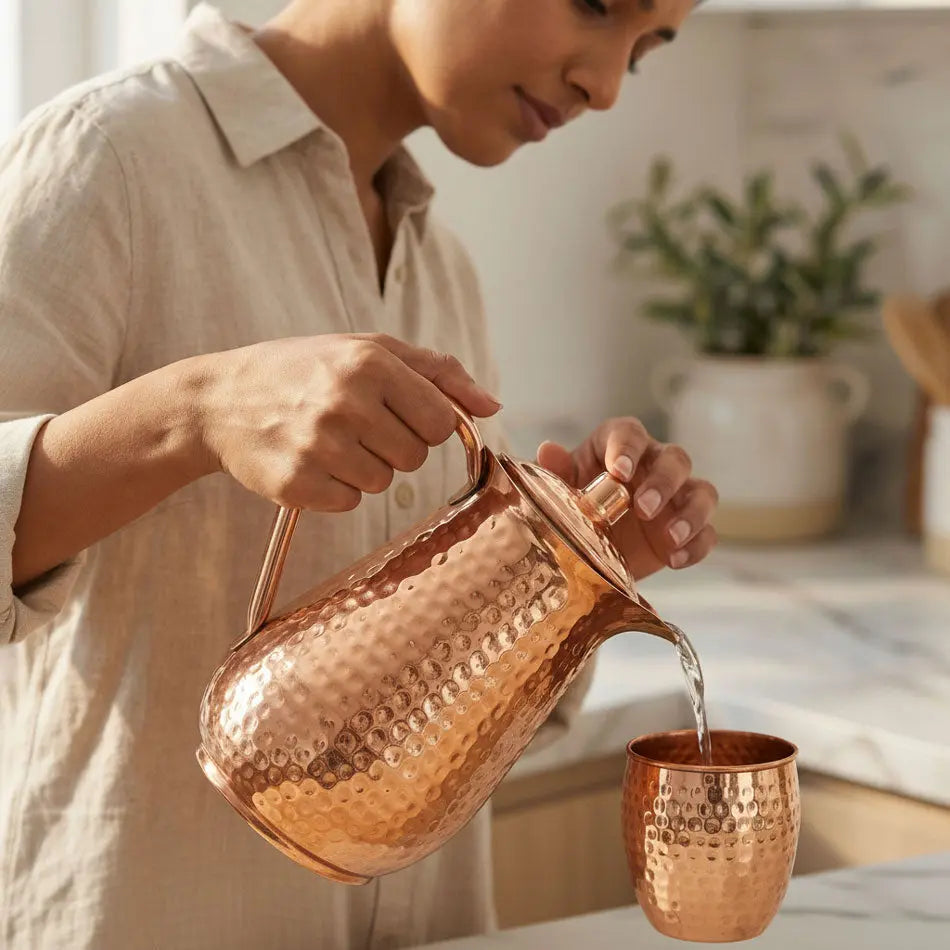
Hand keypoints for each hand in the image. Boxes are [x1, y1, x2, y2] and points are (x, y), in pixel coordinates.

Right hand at [197, 333, 500, 510]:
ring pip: (384, 483)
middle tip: (355, 424)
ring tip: (330, 441)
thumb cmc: (304, 370)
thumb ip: (438, 373)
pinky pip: (350, 503)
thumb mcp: (368, 350)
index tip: (398, 413)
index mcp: (369, 363)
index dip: (425, 423)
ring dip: (365, 468)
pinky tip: (311, 462)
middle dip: (394, 445)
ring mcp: (318, 446)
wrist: (220, 400)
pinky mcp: (296, 485)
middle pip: (415, 456)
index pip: (440, 420)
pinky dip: (336, 489)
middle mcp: (344, 402)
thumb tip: (492, 407)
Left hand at [536, 417, 717, 580]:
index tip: (618, 471)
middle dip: (663, 482)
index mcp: (619, 447)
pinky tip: (674, 560)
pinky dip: (696, 546)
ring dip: (691, 513)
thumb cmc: (575, 505)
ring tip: (670, 537)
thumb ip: (557, 472)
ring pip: (702, 492)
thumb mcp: (561, 491)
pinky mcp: (688, 530)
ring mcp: (676, 498)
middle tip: (643, 508)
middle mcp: (654, 465)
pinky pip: (707, 533)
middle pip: (675, 459)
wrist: (588, 550)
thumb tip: (547, 450)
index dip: (627, 449)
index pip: (629, 434)